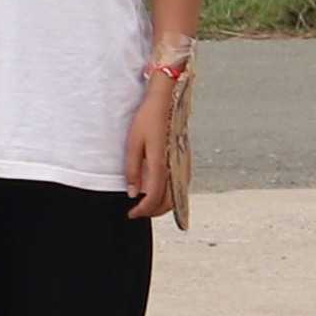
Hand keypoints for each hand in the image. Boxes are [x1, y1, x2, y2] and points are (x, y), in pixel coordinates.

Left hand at [125, 77, 184, 221]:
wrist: (166, 101)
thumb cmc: (147, 120)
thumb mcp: (132, 144)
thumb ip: (131, 170)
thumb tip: (132, 193)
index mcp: (161, 164)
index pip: (153, 198)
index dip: (141, 210)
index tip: (131, 213)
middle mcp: (175, 167)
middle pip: (167, 202)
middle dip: (151, 211)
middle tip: (137, 211)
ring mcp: (183, 164)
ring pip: (176, 196)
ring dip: (162, 205)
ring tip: (146, 204)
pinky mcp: (185, 160)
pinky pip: (180, 186)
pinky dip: (170, 195)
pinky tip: (160, 192)